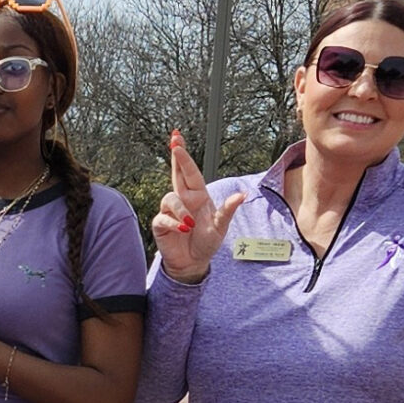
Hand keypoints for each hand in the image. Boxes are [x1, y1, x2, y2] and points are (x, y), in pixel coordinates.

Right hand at [150, 130, 247, 283]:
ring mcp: (170, 210)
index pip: (190, 172)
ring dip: (180, 209)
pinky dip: (173, 222)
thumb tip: (241, 195)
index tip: (178, 140)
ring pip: (171, 197)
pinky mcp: (161, 223)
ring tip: (190, 224)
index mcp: (198, 196)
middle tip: (174, 141)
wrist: (194, 262)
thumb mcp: (221, 226)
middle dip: (176, 157)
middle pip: (177, 173)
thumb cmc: (207, 242)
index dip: (184, 156)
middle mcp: (183, 199)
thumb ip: (228, 210)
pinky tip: (182, 229)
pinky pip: (163, 217)